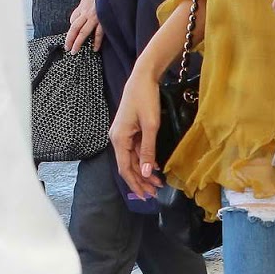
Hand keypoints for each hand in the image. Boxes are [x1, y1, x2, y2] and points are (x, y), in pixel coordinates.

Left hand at [65, 0, 102, 54]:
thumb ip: (79, 10)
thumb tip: (73, 21)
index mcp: (82, 8)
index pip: (73, 21)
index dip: (70, 30)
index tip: (69, 38)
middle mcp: (87, 14)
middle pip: (75, 28)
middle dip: (70, 39)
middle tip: (67, 48)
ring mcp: (95, 19)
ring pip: (84, 33)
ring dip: (78, 42)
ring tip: (74, 51)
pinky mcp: (104, 22)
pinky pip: (99, 34)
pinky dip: (97, 42)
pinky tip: (95, 49)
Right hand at [109, 65, 162, 199]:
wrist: (142, 78)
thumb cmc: (146, 99)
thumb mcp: (150, 126)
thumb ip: (148, 150)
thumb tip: (145, 172)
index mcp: (119, 139)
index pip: (125, 169)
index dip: (135, 184)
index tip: (146, 195)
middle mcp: (117, 139)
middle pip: (128, 166)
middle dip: (141, 181)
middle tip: (154, 193)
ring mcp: (122, 134)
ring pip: (132, 159)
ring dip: (144, 171)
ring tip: (157, 183)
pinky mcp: (128, 130)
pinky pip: (135, 149)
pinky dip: (144, 159)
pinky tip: (154, 167)